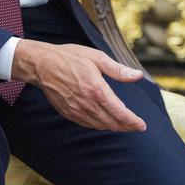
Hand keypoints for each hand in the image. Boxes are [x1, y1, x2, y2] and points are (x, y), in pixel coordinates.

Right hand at [11, 39, 145, 131]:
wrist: (42, 64)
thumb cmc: (70, 57)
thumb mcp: (97, 58)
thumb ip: (118, 70)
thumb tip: (137, 75)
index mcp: (96, 89)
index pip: (120, 112)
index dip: (132, 121)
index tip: (142, 125)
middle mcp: (87, 103)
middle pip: (111, 122)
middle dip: (126, 126)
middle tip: (136, 126)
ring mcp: (76, 110)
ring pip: (100, 125)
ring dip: (114, 127)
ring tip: (124, 124)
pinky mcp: (68, 113)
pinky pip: (88, 124)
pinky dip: (99, 125)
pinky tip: (105, 121)